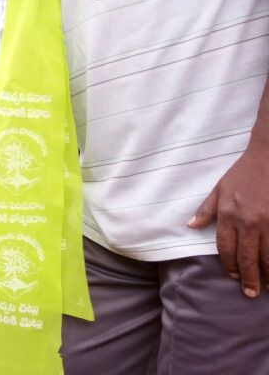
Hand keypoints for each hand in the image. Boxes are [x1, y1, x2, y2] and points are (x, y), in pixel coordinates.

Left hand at [189, 145, 268, 297]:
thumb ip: (206, 210)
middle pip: (247, 257)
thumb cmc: (243, 173)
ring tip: (268, 288)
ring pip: (268, 256)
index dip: (229, 265)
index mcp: (229, 215)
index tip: (232, 276)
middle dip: (249, 278)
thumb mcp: (219, 189)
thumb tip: (190, 226)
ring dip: (268, 274)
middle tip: (251, 293)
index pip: (226, 248)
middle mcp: (248, 222)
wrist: (268, 157)